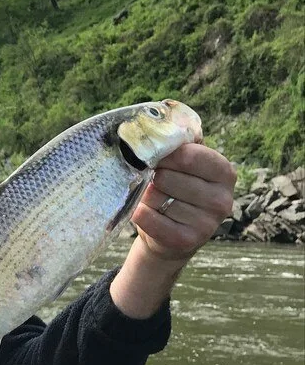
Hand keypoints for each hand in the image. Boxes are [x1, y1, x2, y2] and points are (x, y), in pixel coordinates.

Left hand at [134, 144, 236, 260]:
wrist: (167, 235)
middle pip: (167, 177)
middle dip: (152, 177)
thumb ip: (179, 145)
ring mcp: (207, 223)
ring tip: (152, 200)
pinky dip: (139, 213)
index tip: (154, 157)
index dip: (163, 154)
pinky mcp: (187, 241)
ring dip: (145, 196)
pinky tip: (145, 212)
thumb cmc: (174, 190)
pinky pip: (148, 218)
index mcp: (224, 172)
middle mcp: (222, 199)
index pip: (188, 155)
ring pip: (156, 197)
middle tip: (153, 181)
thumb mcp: (182, 165)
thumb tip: (160, 123)